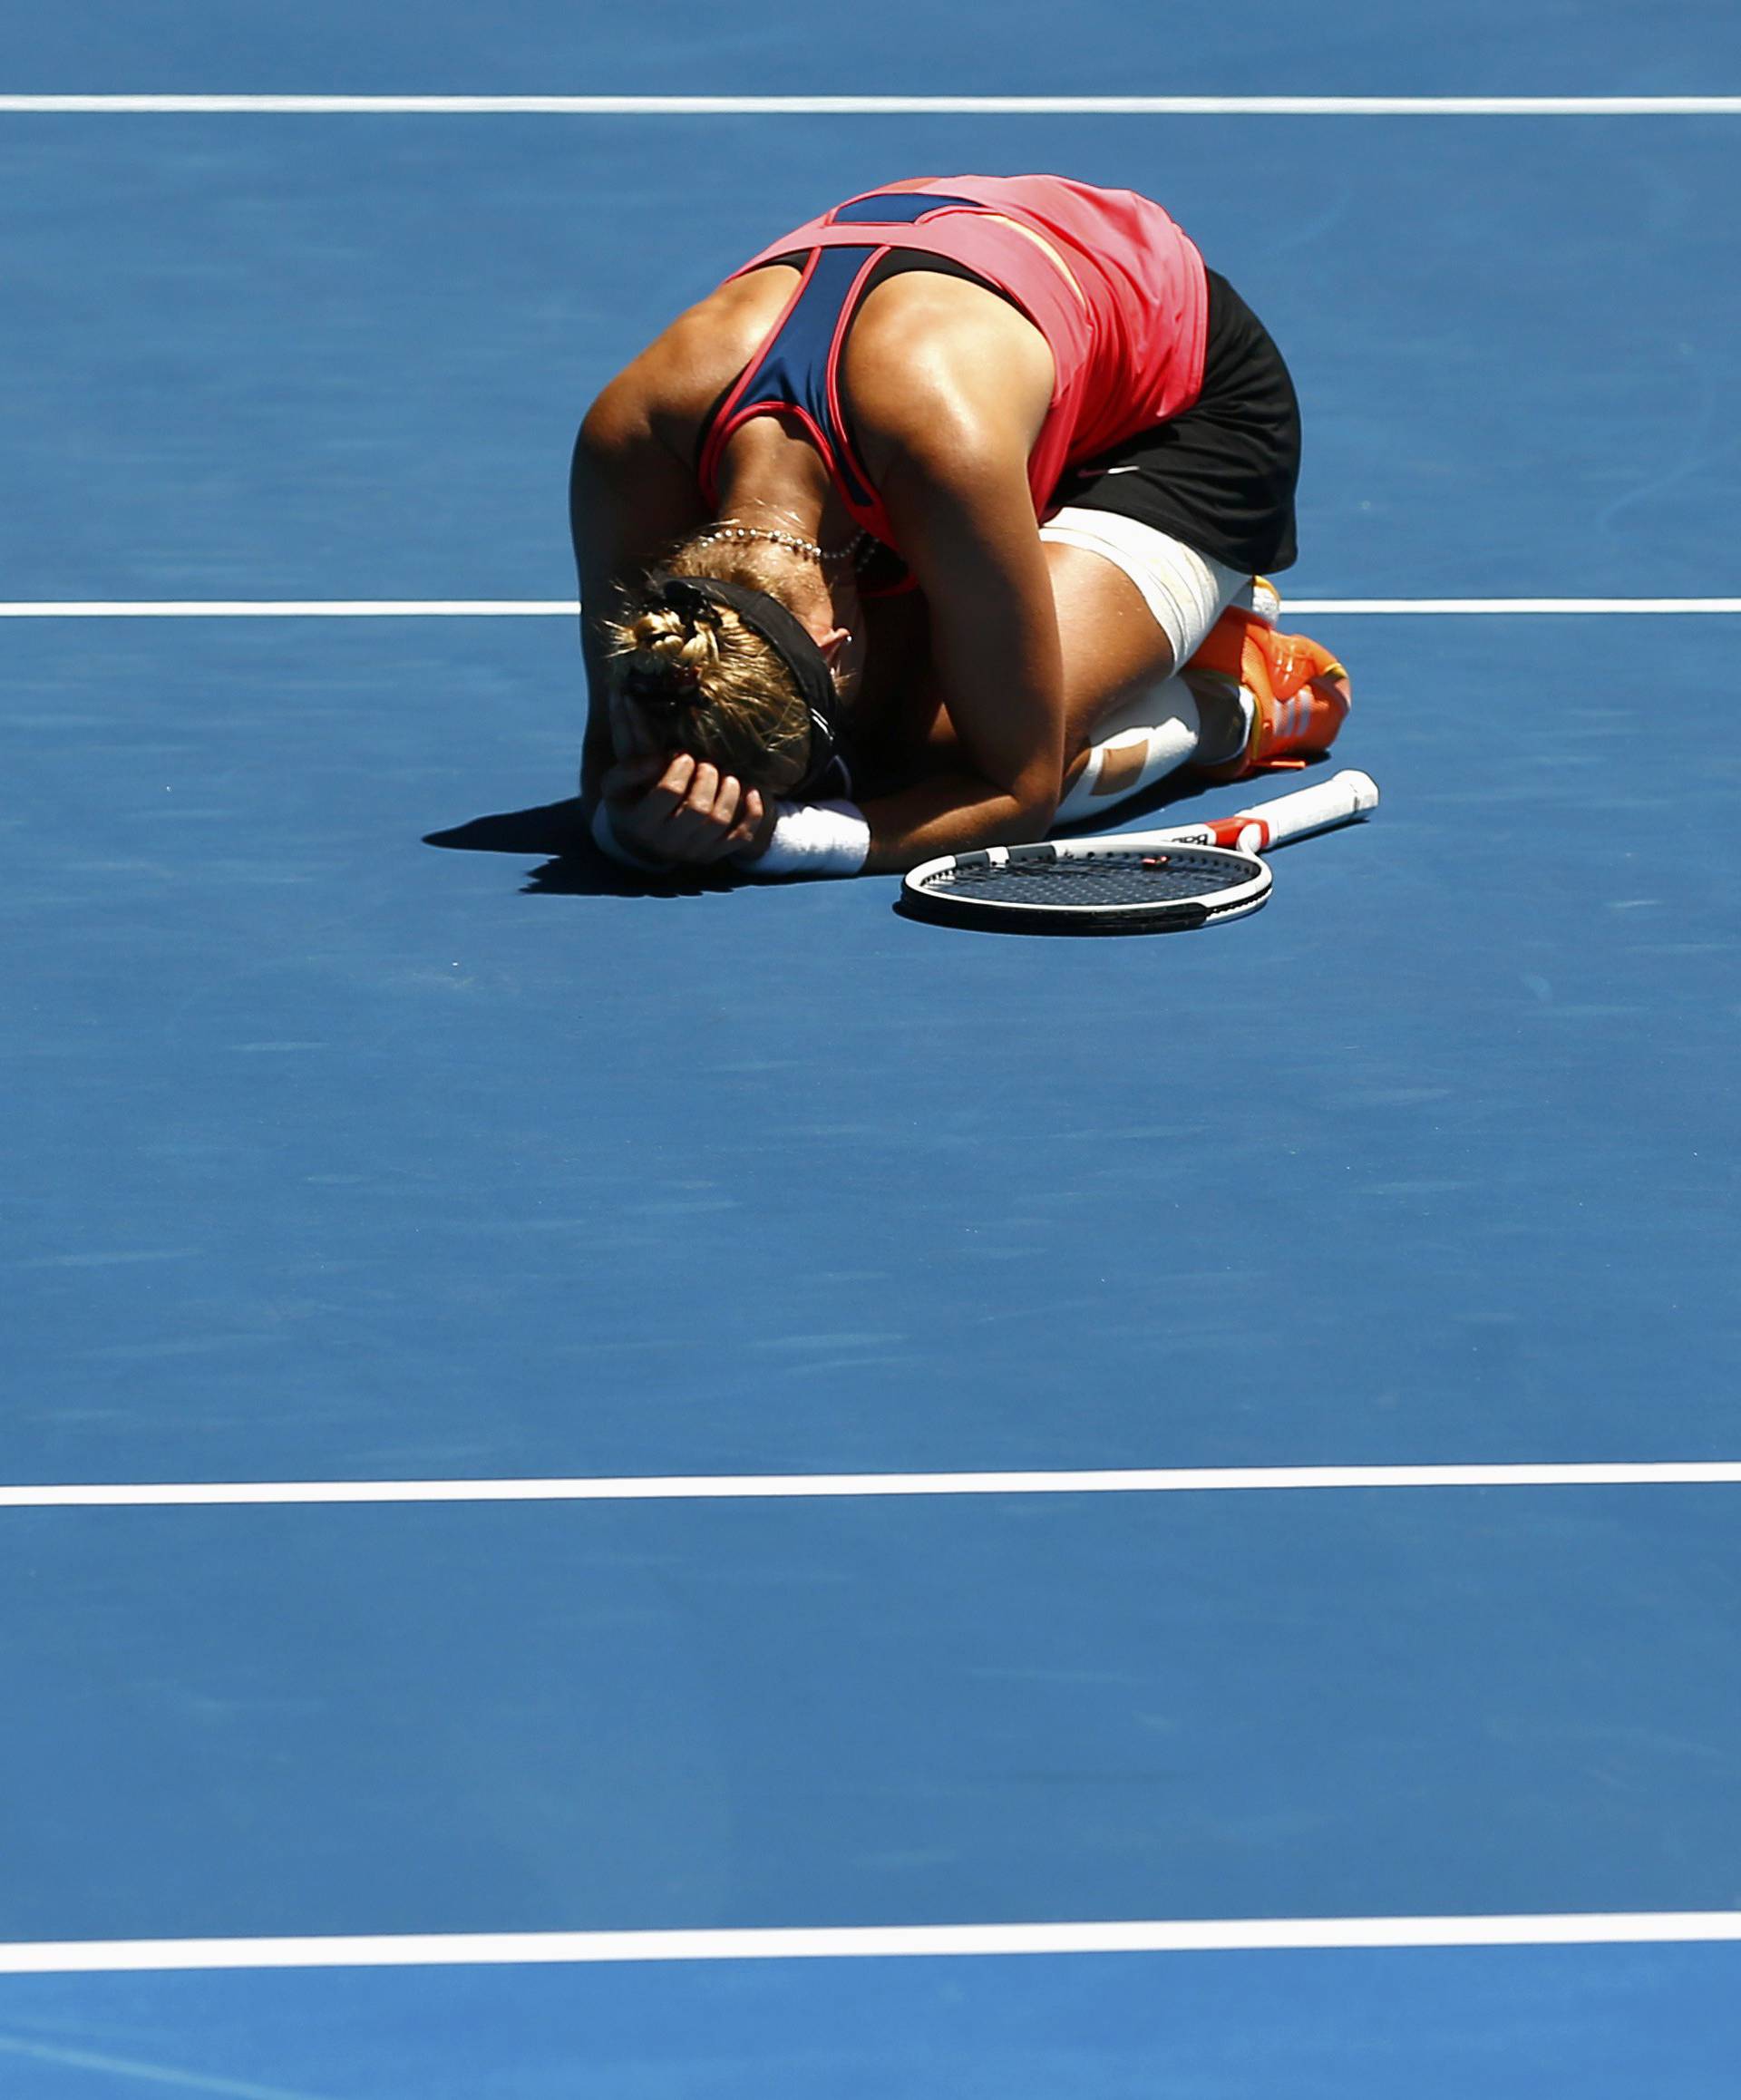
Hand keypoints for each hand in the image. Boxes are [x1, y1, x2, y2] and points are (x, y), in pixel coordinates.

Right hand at [600, 751, 765, 864]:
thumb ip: (628, 768)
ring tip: (724, 774)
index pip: (669, 791)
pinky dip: (752, 812)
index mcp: (642, 824)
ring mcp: (694, 853)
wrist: (642, 841)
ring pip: (721, 820)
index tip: (684, 755)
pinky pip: (743, 836)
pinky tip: (749, 790)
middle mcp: (668, 844)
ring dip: (729, 790)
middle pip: (698, 807)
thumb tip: (656, 760)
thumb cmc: (631, 803)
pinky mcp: (716, 854)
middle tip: (706, 763)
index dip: (680, 767)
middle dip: (707, 777)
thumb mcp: (615, 785)